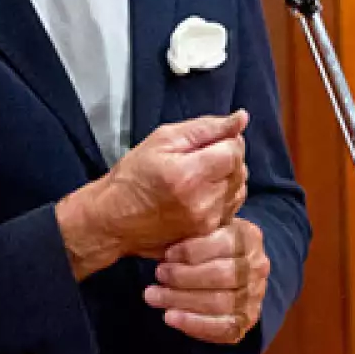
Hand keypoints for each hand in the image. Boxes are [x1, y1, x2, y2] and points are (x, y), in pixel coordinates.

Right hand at [57, 111, 248, 276]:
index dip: (226, 140)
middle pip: (239, 170)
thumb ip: (206, 128)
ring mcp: (207, 223)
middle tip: (200, 157)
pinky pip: (231, 207)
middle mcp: (203, 203)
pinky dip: (223, 195)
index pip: (234, 150)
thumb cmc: (133, 176)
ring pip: (239, 189)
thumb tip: (241, 118)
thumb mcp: (163, 139)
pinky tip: (202, 192)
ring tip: (200, 175)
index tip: (208, 142)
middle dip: (226, 158)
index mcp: (189, 175)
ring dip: (227, 177)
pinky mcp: (207, 235)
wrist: (113, 219)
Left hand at [146, 218, 268, 344]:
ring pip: (219, 302)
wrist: (235, 274)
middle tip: (158, 275)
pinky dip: (193, 324)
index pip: (223, 244)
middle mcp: (257, 267)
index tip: (166, 254)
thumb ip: (195, 230)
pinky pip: (221, 328)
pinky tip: (170, 317)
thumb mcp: (208, 230)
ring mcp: (254, 296)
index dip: (192, 250)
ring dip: (181, 300)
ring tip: (154, 296)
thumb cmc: (212, 247)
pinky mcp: (247, 321)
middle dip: (184, 277)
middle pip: (221, 275)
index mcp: (249, 238)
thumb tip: (164, 233)